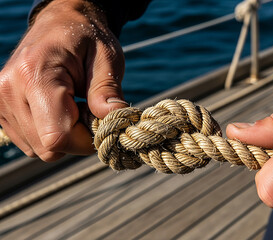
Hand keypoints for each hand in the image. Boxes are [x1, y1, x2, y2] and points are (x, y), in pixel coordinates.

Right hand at [0, 0, 127, 160]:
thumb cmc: (87, 38)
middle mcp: (9, 91)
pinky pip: (31, 143)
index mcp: (35, 74)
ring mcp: (1, 102)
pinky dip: (51, 134)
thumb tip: (113, 120)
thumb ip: (107, 90)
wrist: (60, 24)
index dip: (85, 140)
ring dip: (64, 138)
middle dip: (77, 139)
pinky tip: (59, 111)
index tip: (100, 122)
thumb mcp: (106, 58)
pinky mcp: (1, 111)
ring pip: (39, 150)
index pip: (57, 137)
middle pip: (48, 148)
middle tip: (89, 111)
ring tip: (73, 107)